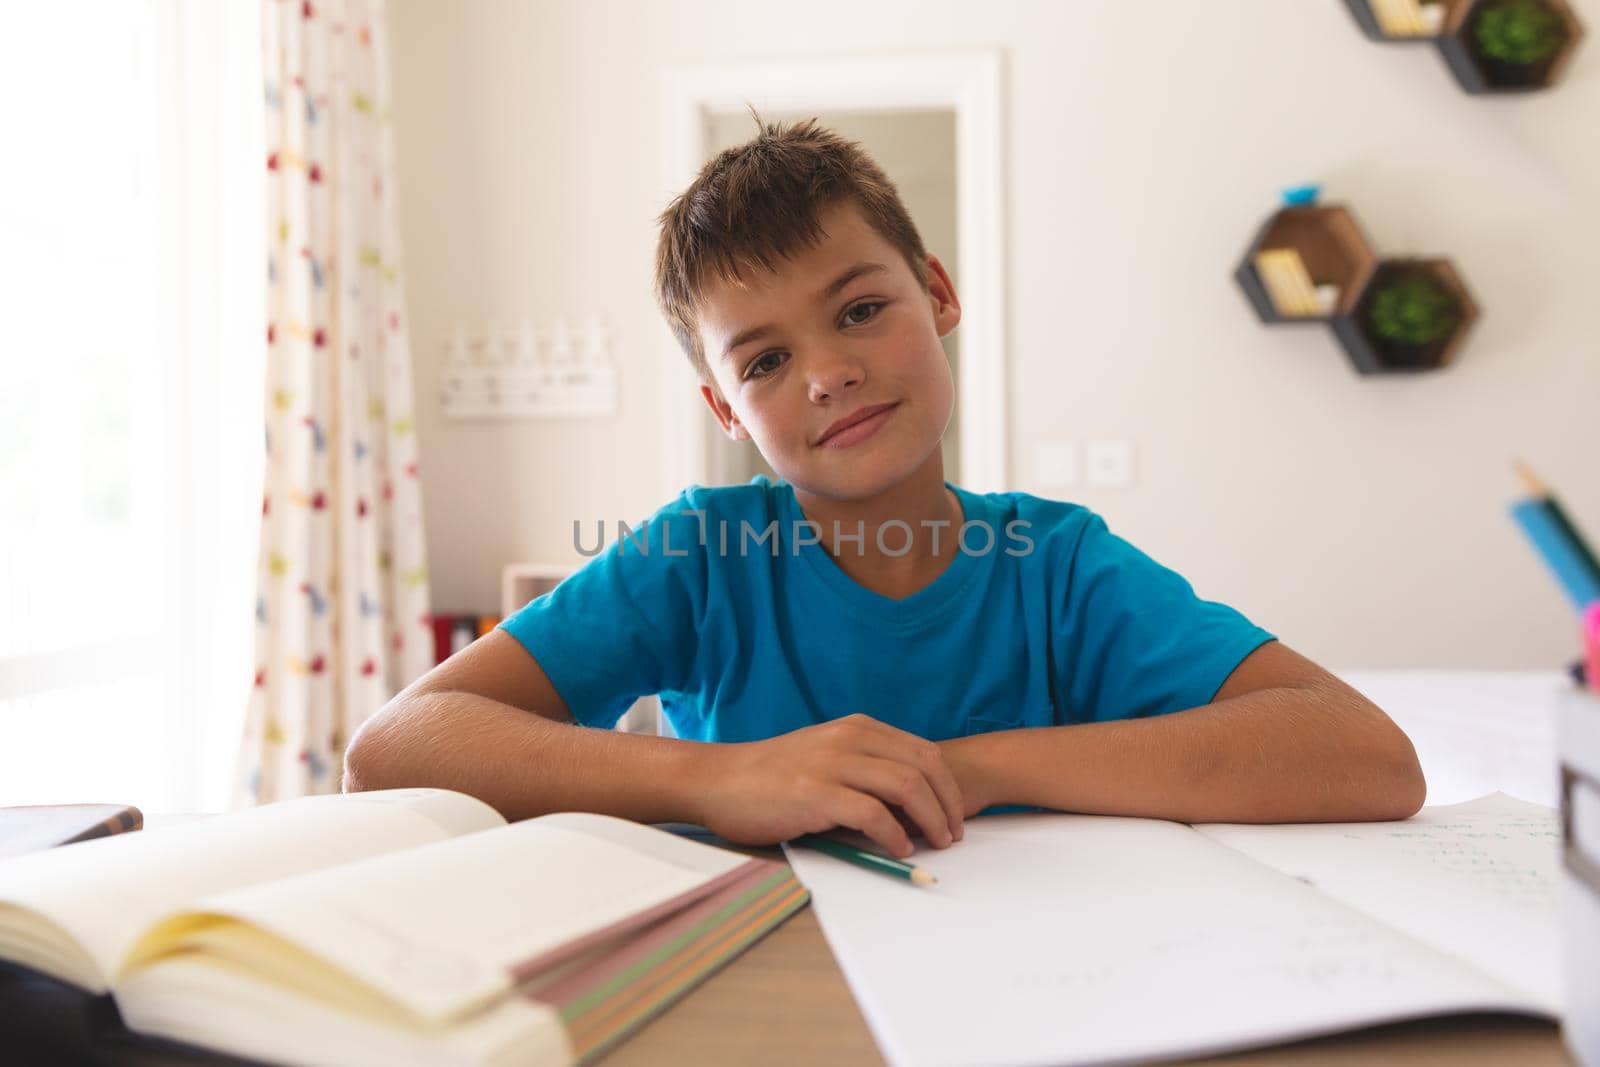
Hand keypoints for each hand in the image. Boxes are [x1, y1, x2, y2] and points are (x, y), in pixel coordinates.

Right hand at [696, 714, 964, 857]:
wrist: (719, 781)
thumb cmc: (771, 777)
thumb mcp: (824, 757)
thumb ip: (863, 770)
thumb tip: (908, 807)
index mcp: (856, 728)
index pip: (924, 751)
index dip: (948, 786)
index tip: (955, 814)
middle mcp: (849, 739)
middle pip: (924, 766)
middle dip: (948, 803)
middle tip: (954, 834)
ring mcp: (832, 764)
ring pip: (906, 785)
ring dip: (930, 819)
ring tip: (935, 843)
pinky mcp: (815, 793)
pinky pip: (872, 813)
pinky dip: (894, 834)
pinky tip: (898, 848)